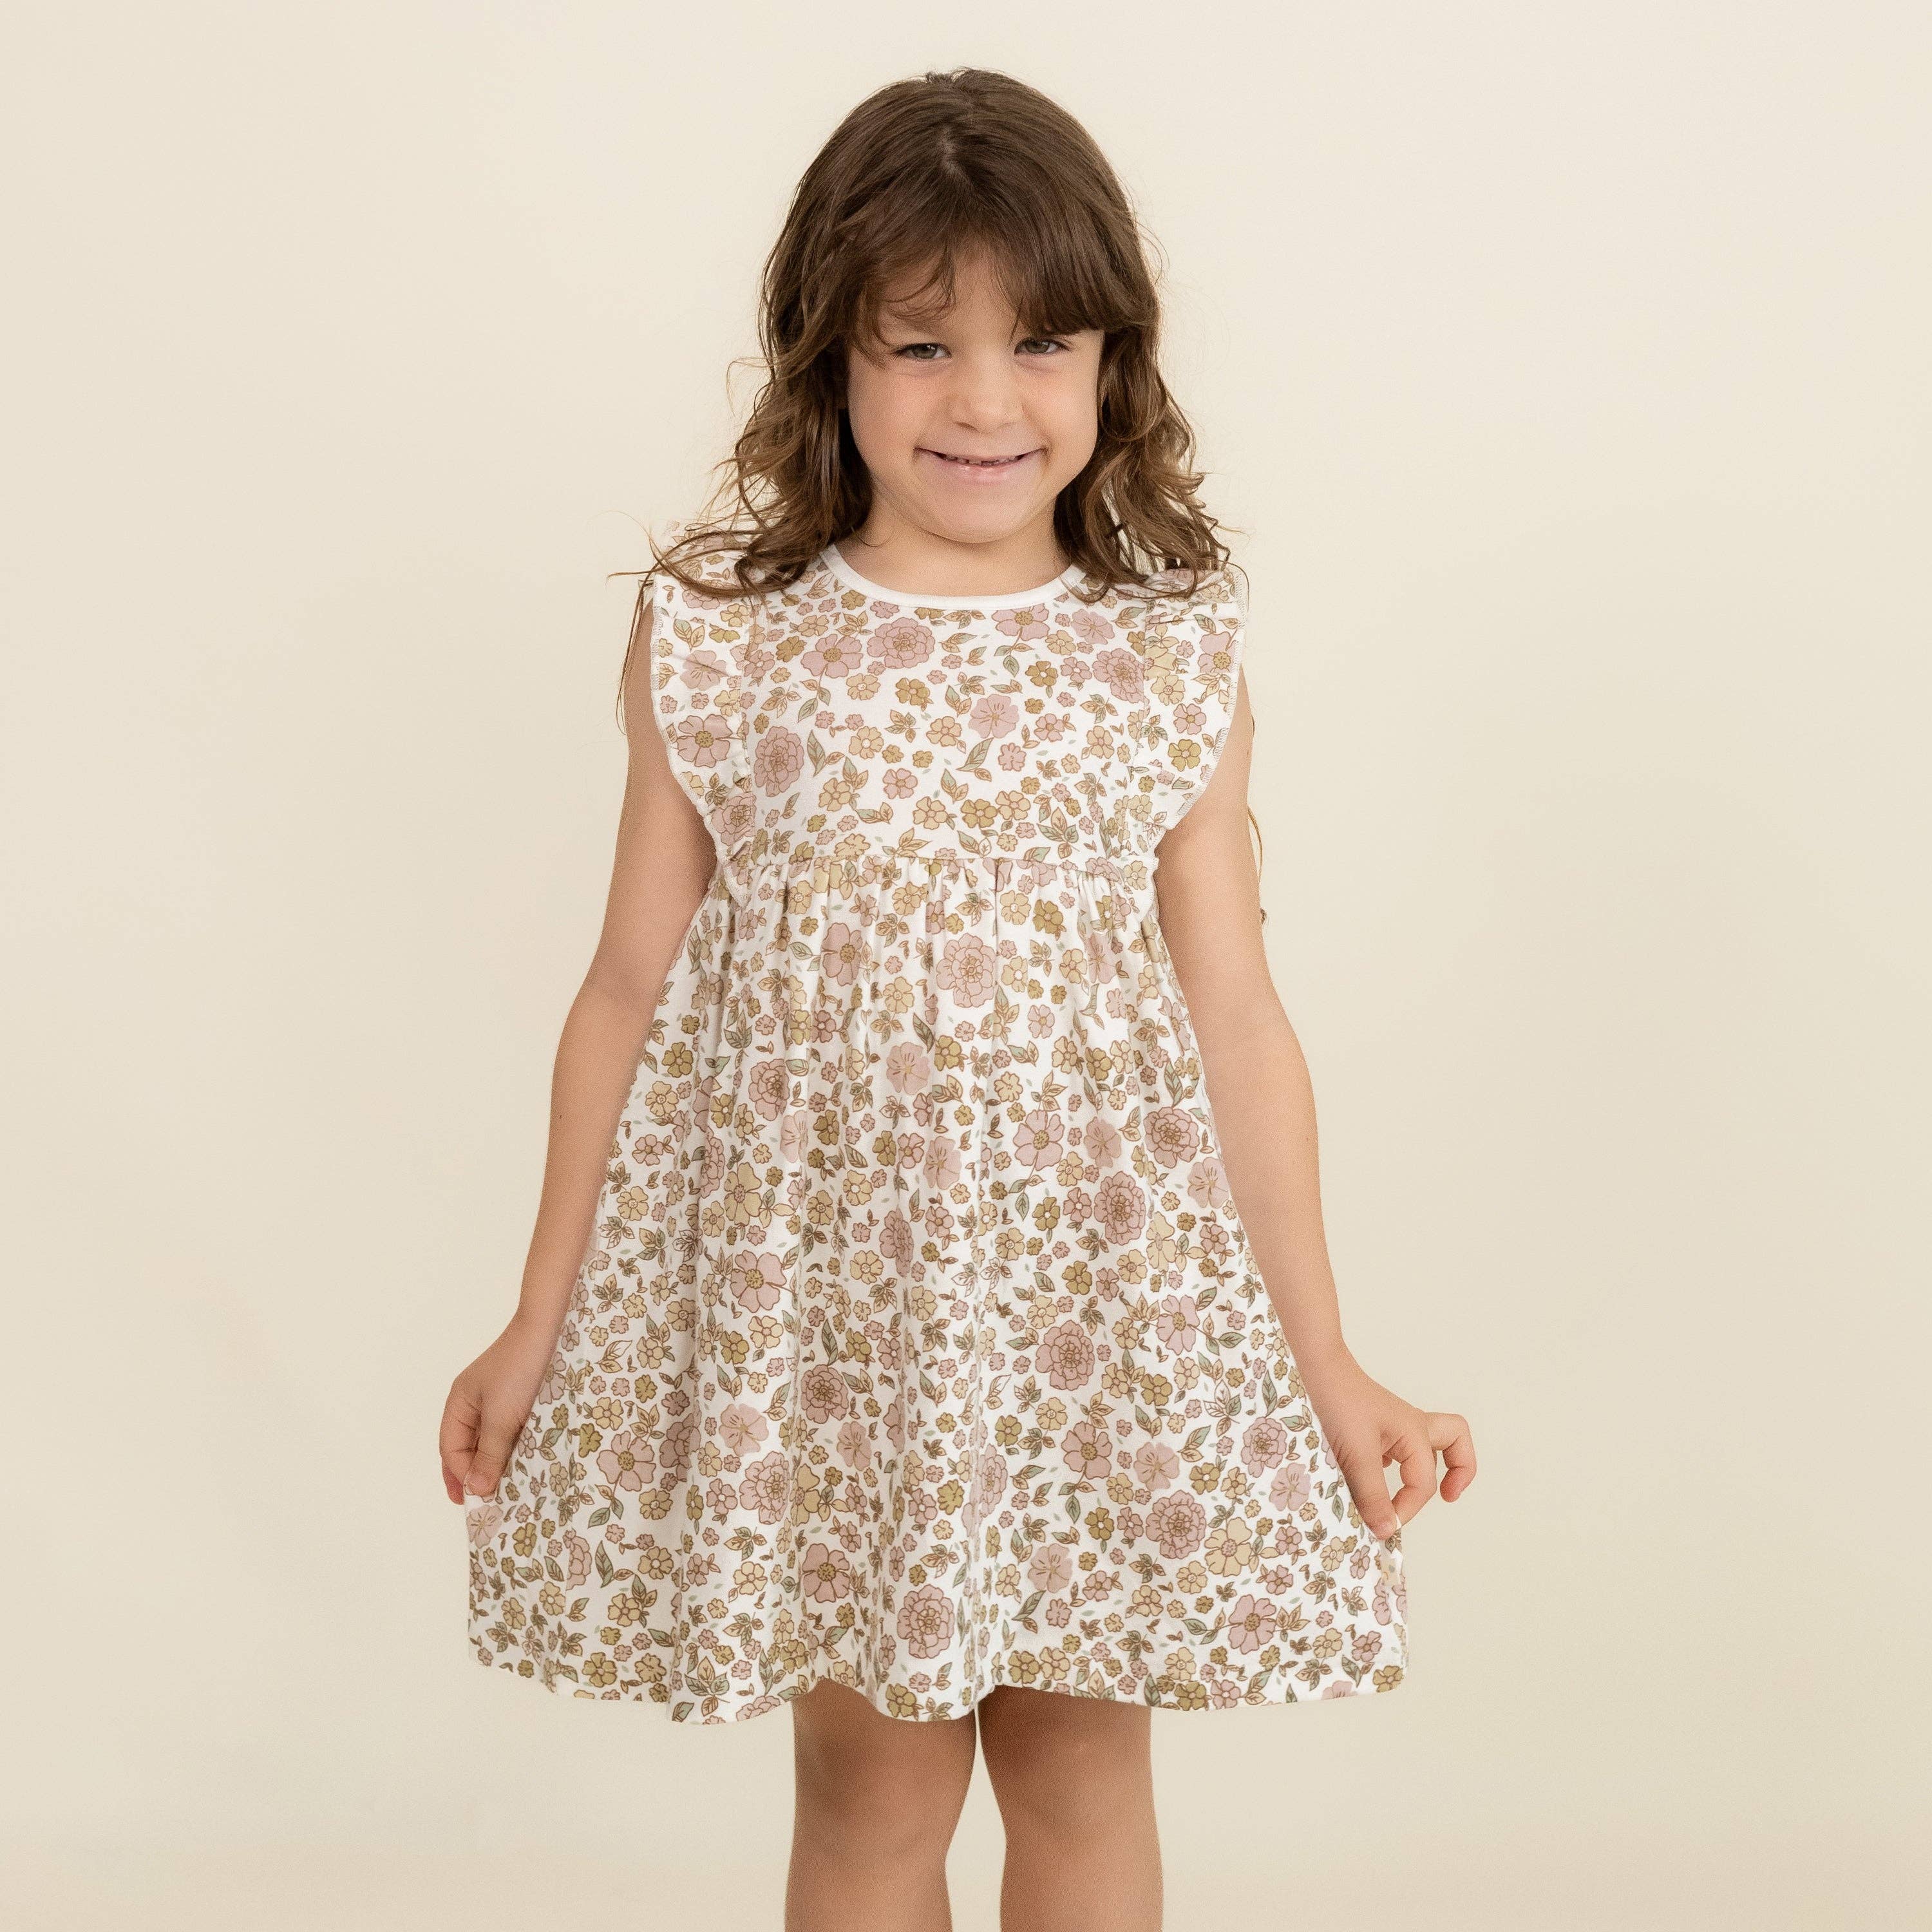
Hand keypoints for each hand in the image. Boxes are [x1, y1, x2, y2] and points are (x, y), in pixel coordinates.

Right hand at [439, 1311, 559, 1503]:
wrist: (555, 1327)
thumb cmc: (521, 1368)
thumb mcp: (501, 1416)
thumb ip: (489, 1454)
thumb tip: (477, 1489)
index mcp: (461, 1403)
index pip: (451, 1448)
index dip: (460, 1475)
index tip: (476, 1502)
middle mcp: (478, 1402)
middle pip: (470, 1447)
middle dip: (477, 1474)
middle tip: (488, 1506)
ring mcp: (503, 1400)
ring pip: (495, 1441)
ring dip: (500, 1464)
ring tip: (510, 1492)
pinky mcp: (527, 1399)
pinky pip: (516, 1431)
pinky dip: (519, 1450)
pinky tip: (530, 1466)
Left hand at [1295, 1344, 1474, 1537]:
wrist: (1309, 1368)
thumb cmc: (1337, 1403)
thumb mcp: (1356, 1454)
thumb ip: (1372, 1495)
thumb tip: (1387, 1530)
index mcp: (1415, 1432)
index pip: (1424, 1484)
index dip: (1406, 1510)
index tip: (1382, 1527)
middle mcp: (1409, 1426)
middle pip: (1454, 1440)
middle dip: (1460, 1470)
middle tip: (1448, 1497)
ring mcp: (1390, 1424)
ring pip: (1425, 1444)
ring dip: (1424, 1469)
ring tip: (1406, 1496)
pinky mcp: (1369, 1427)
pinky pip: (1394, 1449)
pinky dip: (1391, 1467)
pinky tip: (1366, 1482)